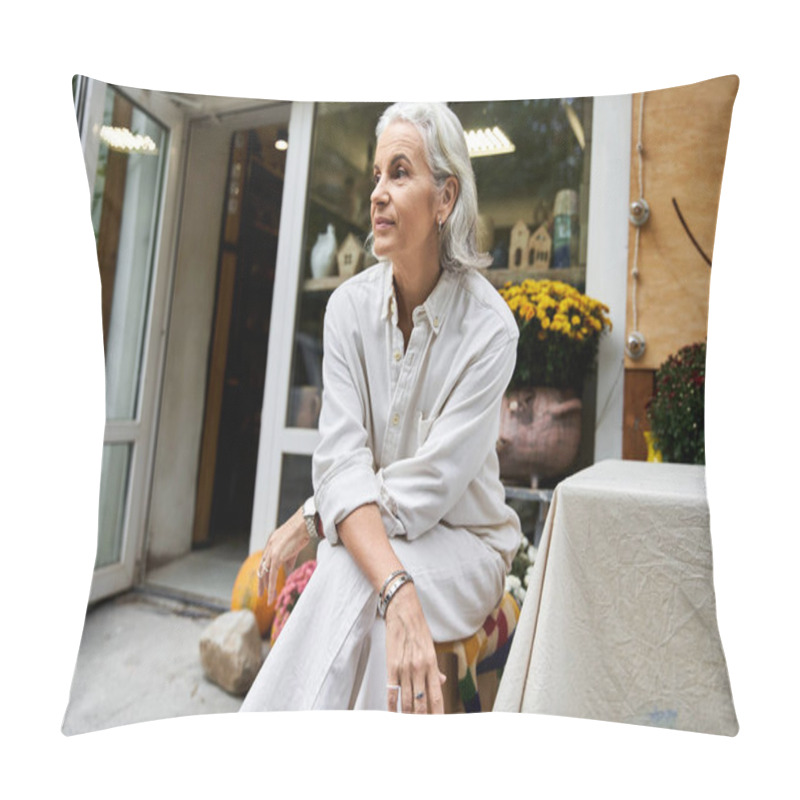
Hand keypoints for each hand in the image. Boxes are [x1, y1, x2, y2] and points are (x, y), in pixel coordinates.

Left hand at [257, 508, 309, 604]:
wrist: (304, 524)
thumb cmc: (302, 532)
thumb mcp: (293, 547)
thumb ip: (289, 559)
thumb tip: (287, 570)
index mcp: (272, 543)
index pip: (265, 561)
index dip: (264, 573)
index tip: (265, 582)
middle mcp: (269, 547)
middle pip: (262, 569)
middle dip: (261, 583)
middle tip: (260, 594)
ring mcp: (272, 552)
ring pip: (265, 574)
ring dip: (266, 588)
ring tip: (268, 599)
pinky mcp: (276, 557)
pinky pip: (272, 575)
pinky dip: (271, 586)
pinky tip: (272, 595)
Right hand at [384, 583, 445, 713]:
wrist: (403, 611)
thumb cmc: (417, 628)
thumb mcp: (430, 647)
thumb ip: (434, 668)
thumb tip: (440, 681)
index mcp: (432, 664)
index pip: (436, 696)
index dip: (438, 714)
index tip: (439, 725)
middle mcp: (419, 668)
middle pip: (422, 703)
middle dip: (422, 720)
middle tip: (422, 730)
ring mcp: (405, 668)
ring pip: (407, 701)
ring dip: (408, 716)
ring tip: (409, 726)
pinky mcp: (391, 665)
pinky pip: (392, 691)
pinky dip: (392, 705)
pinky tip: (394, 713)